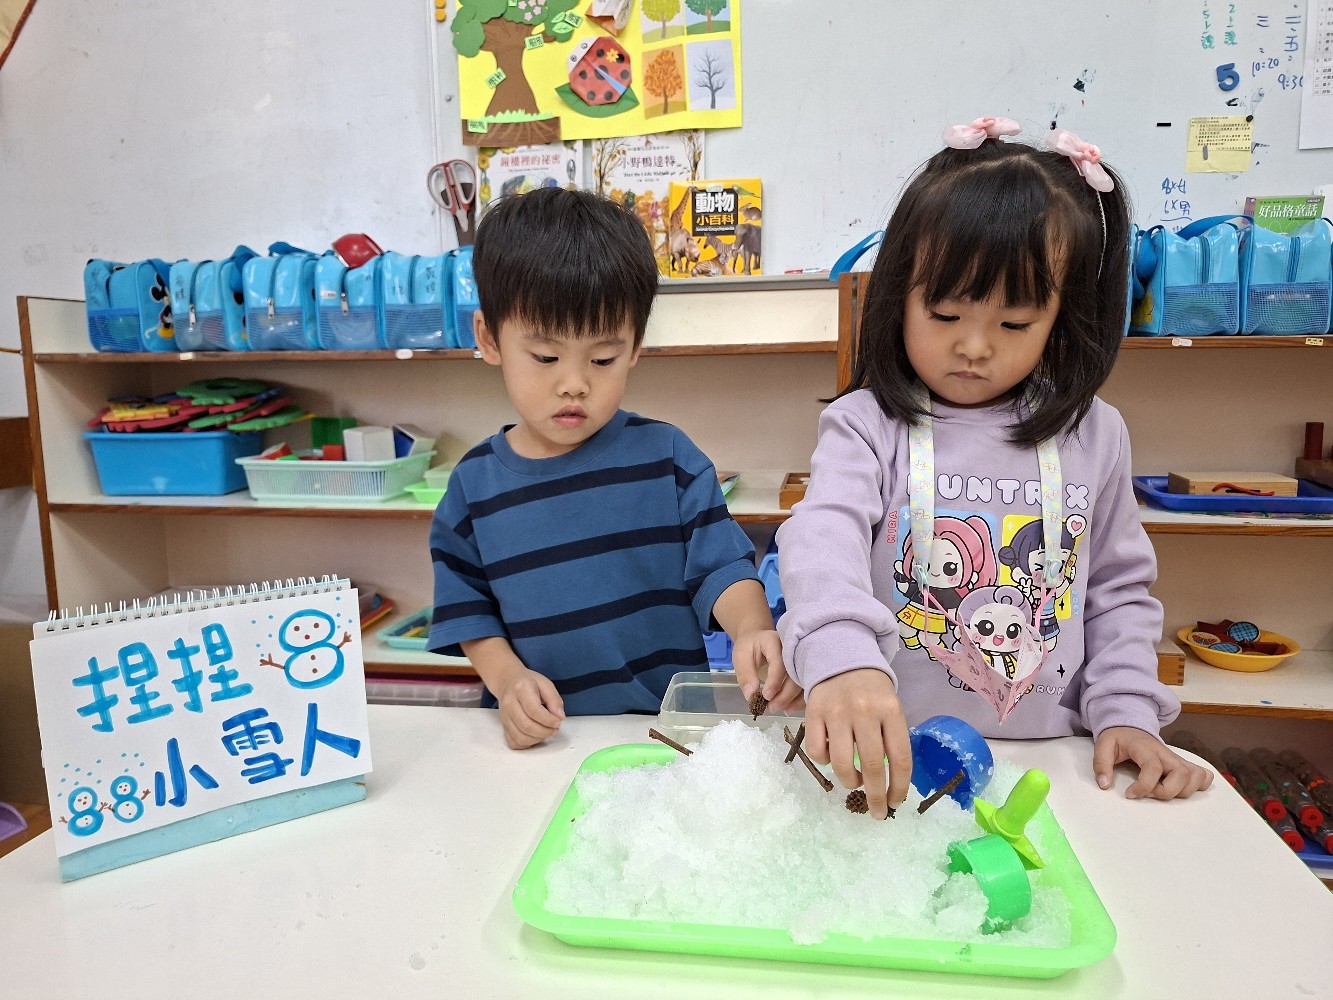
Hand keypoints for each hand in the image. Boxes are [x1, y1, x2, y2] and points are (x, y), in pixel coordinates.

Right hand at [490, 666, 565, 749]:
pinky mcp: (503, 726)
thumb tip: (560, 717)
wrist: (508, 682)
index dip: (548, 720)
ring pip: (520, 737)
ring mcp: (504, 716)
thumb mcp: (545, 684)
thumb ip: (555, 700)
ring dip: (537, 739)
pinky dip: (527, 743)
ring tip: (546, 732)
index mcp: (520, 689)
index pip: (534, 710)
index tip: (558, 722)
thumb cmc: (527, 683)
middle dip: (545, 731)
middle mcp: (509, 703)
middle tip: (554, 728)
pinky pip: (514, 742)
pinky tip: (535, 736)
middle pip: (526, 726)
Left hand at [733, 628, 803, 712]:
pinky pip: (805, 687)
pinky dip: (799, 700)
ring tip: (778, 709)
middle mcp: (792, 649)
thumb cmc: (749, 647)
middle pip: (795, 673)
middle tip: (771, 707)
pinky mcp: (802, 670)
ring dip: (793, 699)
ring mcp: (800, 659)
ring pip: (803, 682)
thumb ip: (745, 674)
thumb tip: (751, 696)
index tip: (766, 696)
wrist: (757, 639)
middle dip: (785, 694)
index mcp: (774, 641)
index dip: (774, 680)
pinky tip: (788, 709)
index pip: (779, 662)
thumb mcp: (740, 656)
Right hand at [803, 668, 911, 819]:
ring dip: (850, 782)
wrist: (841, 659)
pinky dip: (825, 762)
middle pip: (872, 765)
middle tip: (877, 812)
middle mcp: (865, 711)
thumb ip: (892, 740)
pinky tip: (832, 757)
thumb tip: (891, 784)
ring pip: (841, 763)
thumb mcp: (891, 709)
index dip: (899, 787)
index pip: (900, 758)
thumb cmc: (872, 692)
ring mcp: (837, 712)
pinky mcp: (813, 713)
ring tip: (854, 782)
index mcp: (891, 710)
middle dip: (876, 796)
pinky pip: (817, 751)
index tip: (896, 803)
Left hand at [1093, 726, 1214, 798]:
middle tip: (1149, 793)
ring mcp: (1177, 758)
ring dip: (1183, 791)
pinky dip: (1199, 786)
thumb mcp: (1103, 746)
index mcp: (1145, 747)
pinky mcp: (1183, 764)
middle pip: (1182, 774)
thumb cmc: (1119, 738)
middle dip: (1167, 791)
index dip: (1144, 786)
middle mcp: (1166, 753)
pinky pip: (1203, 775)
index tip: (1130, 794)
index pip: (1153, 768)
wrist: (1130, 726)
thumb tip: (1105, 785)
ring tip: (1162, 792)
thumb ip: (1101, 764)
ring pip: (1196, 777)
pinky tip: (1181, 788)